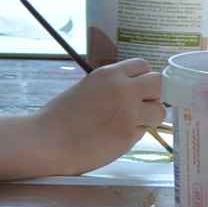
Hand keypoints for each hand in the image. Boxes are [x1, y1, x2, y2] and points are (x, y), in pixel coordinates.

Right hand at [32, 56, 163, 173]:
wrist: (48, 140)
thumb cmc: (61, 117)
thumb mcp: (88, 87)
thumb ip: (112, 86)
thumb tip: (133, 90)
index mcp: (109, 74)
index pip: (143, 66)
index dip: (144, 78)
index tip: (139, 89)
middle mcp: (123, 89)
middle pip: (159, 84)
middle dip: (154, 95)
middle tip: (142, 106)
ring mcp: (129, 113)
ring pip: (159, 111)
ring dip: (150, 118)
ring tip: (130, 124)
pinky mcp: (129, 136)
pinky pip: (144, 132)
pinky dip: (135, 134)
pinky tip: (116, 137)